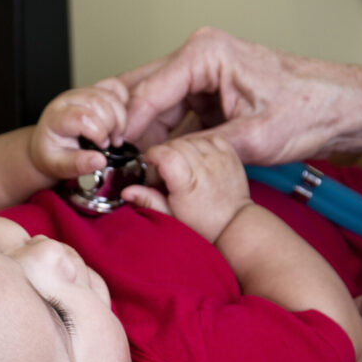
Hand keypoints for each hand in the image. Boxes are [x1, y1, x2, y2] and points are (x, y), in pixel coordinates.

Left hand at [30, 78, 128, 178]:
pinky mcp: (93, 90)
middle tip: (113, 142)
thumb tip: (100, 160)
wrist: (48, 144)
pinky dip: (123, 101)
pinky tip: (119, 118)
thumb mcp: (60, 166)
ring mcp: (81, 92)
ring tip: (116, 134)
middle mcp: (68, 100)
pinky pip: (114, 85)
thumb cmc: (53, 153)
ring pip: (109, 95)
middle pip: (98, 102)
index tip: (103, 146)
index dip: (98, 132)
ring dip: (120, 117)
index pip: (81, 117)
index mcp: (56, 118)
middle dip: (113, 125)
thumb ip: (78, 164)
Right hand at [121, 28, 361, 164]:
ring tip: (131, 169)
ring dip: (144, 138)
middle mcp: (199, 58)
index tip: (108, 156)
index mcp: (206, 54)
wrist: (341, 109)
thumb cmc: (310, 108)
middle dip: (126, 130)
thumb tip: (163, 166)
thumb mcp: (253, 138)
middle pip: (143, 95)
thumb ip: (202, 151)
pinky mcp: (208, 96)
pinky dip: (163, 140)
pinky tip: (155, 163)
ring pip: (154, 109)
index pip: (149, 92)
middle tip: (110, 164)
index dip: (124, 128)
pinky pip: (173, 118)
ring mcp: (201, 76)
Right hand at [121, 135, 250, 242]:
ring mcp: (219, 159)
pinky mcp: (230, 154)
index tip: (150, 163)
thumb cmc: (202, 223)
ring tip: (183, 164)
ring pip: (192, 139)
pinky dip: (201, 143)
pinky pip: (210, 137)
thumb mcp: (170, 216)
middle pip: (176, 144)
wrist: (234, 223)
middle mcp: (204, 167)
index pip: (165, 154)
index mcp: (187, 183)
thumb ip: (148, 200)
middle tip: (166, 168)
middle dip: (165, 152)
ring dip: (183, 147)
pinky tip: (198, 157)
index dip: (153, 155)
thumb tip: (126, 191)